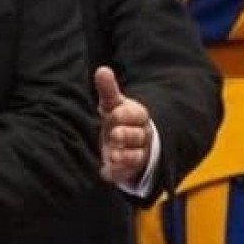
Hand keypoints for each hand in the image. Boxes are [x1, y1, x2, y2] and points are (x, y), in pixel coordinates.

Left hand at [95, 65, 154, 187]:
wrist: (124, 145)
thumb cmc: (117, 120)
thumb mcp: (112, 104)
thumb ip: (108, 89)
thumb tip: (102, 70)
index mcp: (138, 117)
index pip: (138, 114)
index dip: (126, 115)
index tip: (113, 113)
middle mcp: (141, 136)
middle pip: (138, 135)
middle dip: (126, 135)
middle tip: (114, 135)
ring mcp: (137, 154)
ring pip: (136, 156)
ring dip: (125, 156)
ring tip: (112, 155)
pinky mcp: (129, 170)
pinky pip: (126, 173)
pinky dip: (117, 173)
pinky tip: (105, 171)